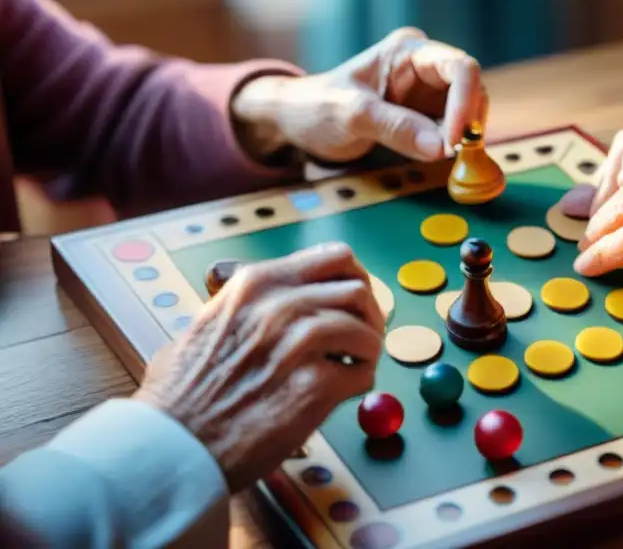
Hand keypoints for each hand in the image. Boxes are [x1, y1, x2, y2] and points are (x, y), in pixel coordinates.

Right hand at [132, 243, 384, 492]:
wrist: (169, 447)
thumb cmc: (180, 394)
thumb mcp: (208, 323)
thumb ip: (247, 306)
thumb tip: (281, 299)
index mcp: (256, 283)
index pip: (333, 258)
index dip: (353, 278)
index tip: (352, 300)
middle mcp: (281, 305)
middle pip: (357, 290)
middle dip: (369, 313)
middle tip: (362, 336)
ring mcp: (299, 344)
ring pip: (366, 331)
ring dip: (367, 349)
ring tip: (353, 366)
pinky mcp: (315, 388)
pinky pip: (363, 374)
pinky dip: (361, 382)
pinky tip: (342, 392)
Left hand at [231, 28, 486, 162]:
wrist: (297, 122)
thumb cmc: (316, 106)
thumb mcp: (350, 114)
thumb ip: (395, 127)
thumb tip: (442, 148)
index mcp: (408, 52)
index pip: (459, 67)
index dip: (467, 101)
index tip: (457, 139)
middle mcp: (425, 69)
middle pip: (472, 90)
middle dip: (469, 122)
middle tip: (455, 155)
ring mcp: (428, 95)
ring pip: (468, 113)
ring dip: (464, 138)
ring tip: (446, 159)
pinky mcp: (427, 119)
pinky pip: (454, 132)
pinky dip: (455, 148)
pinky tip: (443, 160)